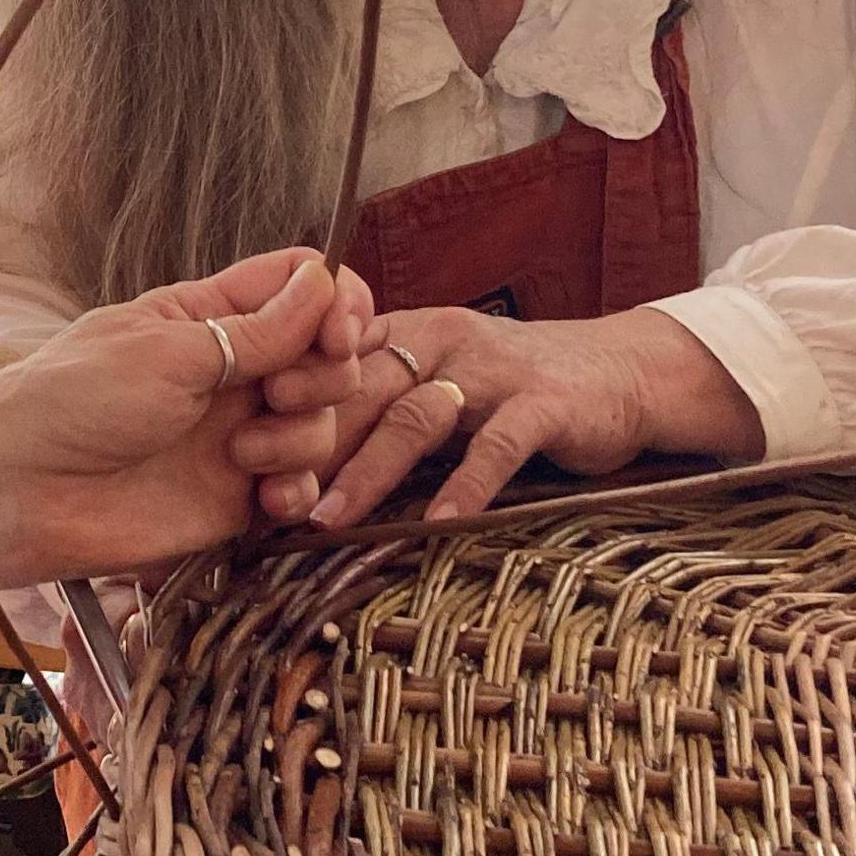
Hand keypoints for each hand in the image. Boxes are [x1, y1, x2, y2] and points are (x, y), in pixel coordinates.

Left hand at [0, 247, 371, 589]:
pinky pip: (300, 487)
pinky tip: (265, 501)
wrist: (21, 494)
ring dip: (301, 437)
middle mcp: (230, 370)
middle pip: (327, 355)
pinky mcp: (236, 497)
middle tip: (277, 393)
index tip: (336, 332)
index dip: (334, 302)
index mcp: (207, 315)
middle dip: (324, 375)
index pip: (300, 284)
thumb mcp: (167, 352)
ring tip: (243, 454)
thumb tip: (325, 284)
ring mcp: (236, 433)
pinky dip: (297, 491)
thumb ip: (254, 330)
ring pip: (320, 423)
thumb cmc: (73, 402)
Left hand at [266, 303, 765, 525]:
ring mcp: (492, 371)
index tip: (232, 439)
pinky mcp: (542, 404)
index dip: (281, 395)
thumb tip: (291, 453)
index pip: (328, 355)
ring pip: (415, 415)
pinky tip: (437, 523)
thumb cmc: (515, 388)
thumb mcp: (440, 378)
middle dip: (304, 433)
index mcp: (407, 331)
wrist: (623, 373)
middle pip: (360, 384)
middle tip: (253, 479)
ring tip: (325, 516)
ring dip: (366, 468)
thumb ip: (377, 400)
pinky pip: (496, 446)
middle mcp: (442, 340)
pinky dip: (464, 485)